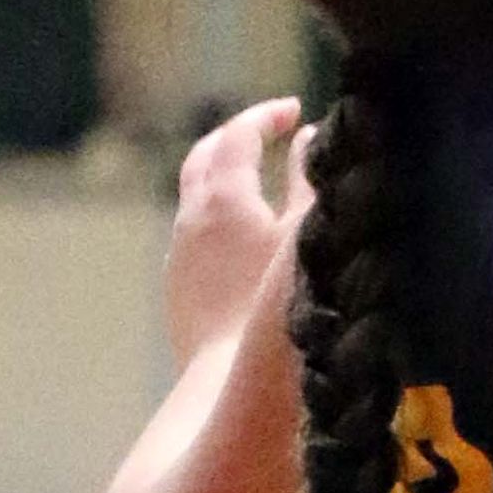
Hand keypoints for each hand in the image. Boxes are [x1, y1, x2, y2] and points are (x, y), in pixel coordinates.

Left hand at [164, 95, 307, 364]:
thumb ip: (308, 181)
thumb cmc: (280, 306)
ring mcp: (180, 253)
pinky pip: (195, 232)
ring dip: (227, 177)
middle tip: (272, 132)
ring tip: (263, 181)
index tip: (295, 110)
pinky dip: (220, 214)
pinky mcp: (180, 285)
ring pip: (197, 196)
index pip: (238, 134)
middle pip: (206, 156)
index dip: (266, 116)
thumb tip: (312, 137)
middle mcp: (192, 219)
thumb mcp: (307, 233)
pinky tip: (246, 236)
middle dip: (238, 137)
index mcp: (223, 198)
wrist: (231, 381)